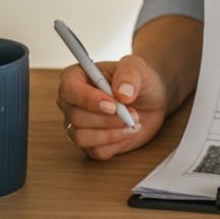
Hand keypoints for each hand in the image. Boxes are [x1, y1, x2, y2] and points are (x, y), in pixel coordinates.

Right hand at [56, 52, 170, 160]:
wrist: (151, 99)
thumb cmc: (138, 80)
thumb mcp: (138, 67)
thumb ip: (129, 74)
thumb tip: (122, 93)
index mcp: (75, 77)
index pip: (68, 90)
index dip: (88, 99)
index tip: (113, 105)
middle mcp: (71, 102)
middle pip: (75, 117)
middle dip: (108, 118)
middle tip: (132, 113)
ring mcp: (78, 125)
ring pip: (82, 137)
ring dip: (112, 133)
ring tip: (133, 123)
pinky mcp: (91, 143)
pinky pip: (96, 151)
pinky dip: (117, 143)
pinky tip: (129, 132)